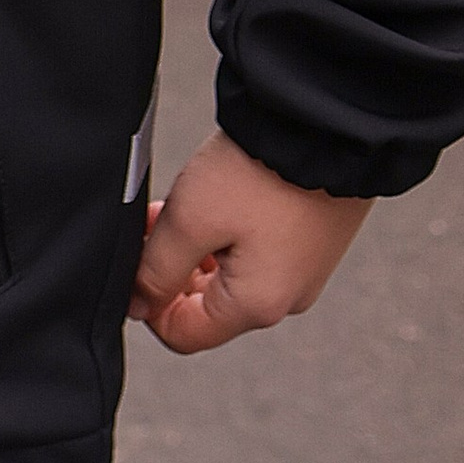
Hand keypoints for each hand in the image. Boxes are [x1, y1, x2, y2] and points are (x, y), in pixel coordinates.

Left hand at [128, 128, 372, 355]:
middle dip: (173, 267)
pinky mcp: (309, 242)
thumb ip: (156, 270)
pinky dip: (228, 233)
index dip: (148, 301)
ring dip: (198, 247)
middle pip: (207, 306)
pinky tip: (220, 196)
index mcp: (257, 306)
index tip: (139, 257)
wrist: (325, 127)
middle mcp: (286, 298)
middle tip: (158, 220)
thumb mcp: (190, 220)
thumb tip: (138, 305)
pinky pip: (256, 253)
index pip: (184, 335)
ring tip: (186, 201)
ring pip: (229, 276)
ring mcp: (302, 270)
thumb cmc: (263, 172)